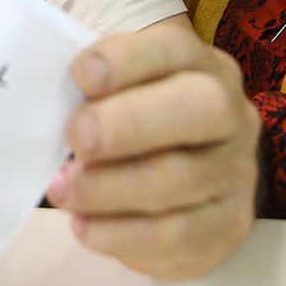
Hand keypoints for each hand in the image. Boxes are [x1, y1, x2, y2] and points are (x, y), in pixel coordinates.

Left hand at [46, 15, 258, 278]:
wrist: (179, 175)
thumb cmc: (133, 122)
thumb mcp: (118, 93)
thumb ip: (92, 91)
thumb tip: (48, 101)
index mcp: (202, 65)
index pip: (173, 50)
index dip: (127, 60)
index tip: (80, 75)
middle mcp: (232, 113)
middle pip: (198, 109)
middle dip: (128, 124)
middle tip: (77, 138)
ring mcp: (238, 171)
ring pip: (179, 180)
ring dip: (110, 189)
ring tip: (63, 191)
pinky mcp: (229, 224)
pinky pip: (178, 236)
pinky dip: (123, 235)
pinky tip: (85, 226)